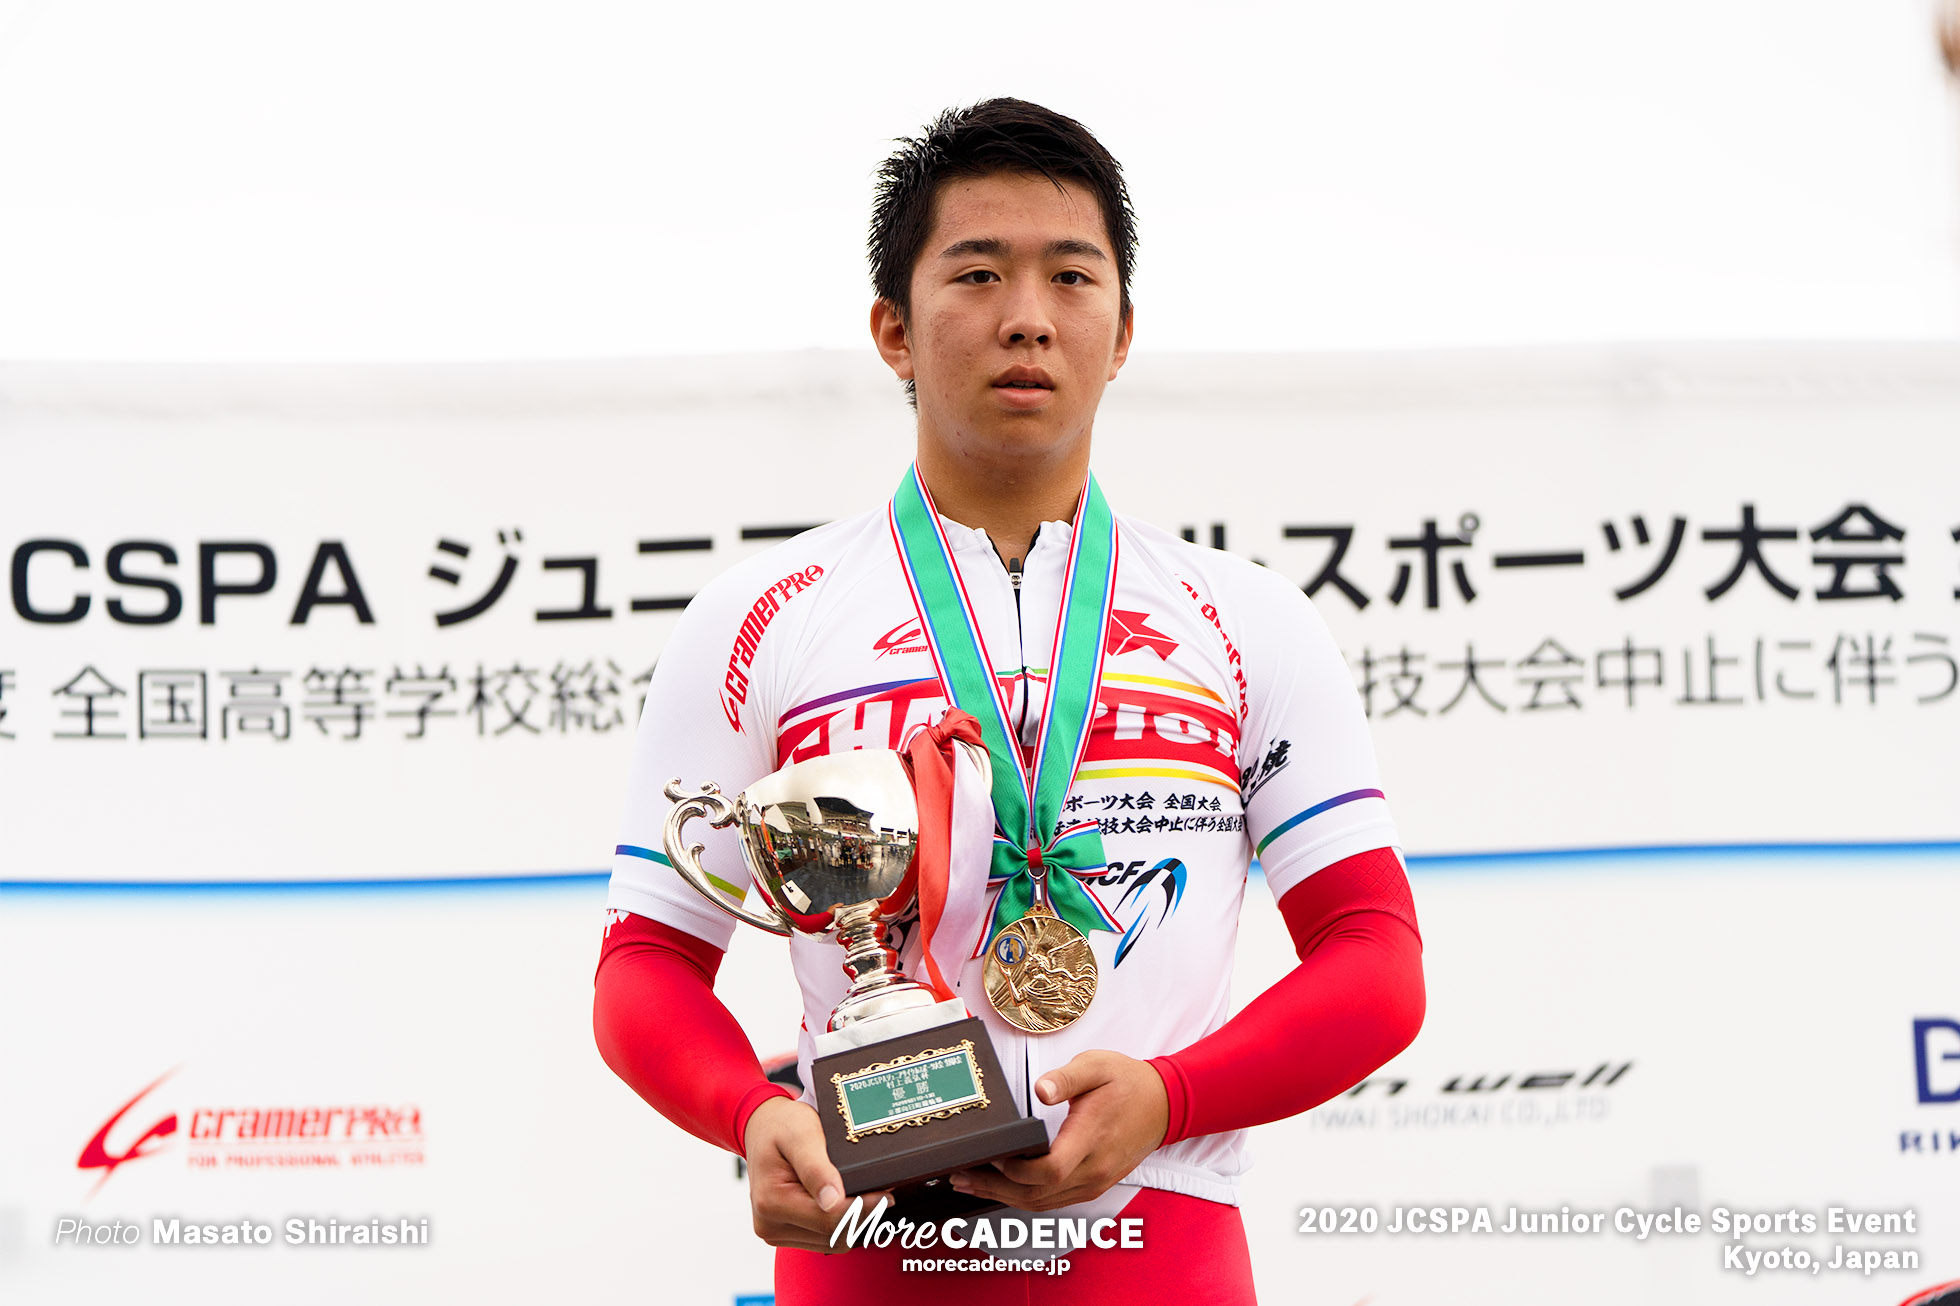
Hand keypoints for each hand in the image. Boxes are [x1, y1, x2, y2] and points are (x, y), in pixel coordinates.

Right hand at [741, 1096, 891, 1251]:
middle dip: (862, 1217)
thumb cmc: (782, 1126)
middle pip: (832, 1236)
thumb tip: (832, 1201)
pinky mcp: (786, 1233)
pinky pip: (824, 1239)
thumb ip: (815, 1168)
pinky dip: (843, 1225)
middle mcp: (769, 1224)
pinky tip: (854, 1204)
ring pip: (830, 1242)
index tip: (886, 1196)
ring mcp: (776, 1232)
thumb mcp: (800, 1135)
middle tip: (885, 1194)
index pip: (827, 1220)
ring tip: (872, 1197)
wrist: (763, 1127)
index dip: (862, 1210)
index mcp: (771, 1202)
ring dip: (854, 1224)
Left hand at [949, 1049, 1168, 1211]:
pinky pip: (1053, 1201)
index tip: (991, 1156)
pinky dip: (1025, 1198)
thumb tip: (1040, 1090)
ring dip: (1004, 1197)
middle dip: (995, 1189)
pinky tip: (1003, 1188)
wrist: (1165, 1104)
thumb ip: (1066, 1078)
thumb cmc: (1129, 1082)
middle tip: (961, 1176)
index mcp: (1091, 1137)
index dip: (1015, 1170)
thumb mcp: (1097, 1066)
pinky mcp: (1094, 1185)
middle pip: (1038, 1194)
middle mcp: (1093, 1169)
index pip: (1049, 1170)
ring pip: (1043, 1204)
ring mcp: (1094, 1182)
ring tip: (970, 1184)